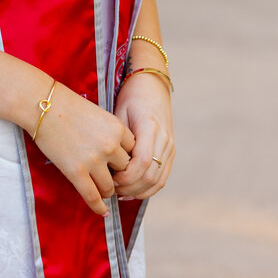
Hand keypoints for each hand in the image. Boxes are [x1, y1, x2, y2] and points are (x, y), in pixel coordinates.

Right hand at [32, 81, 135, 216]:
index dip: (126, 158)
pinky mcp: (76, 172)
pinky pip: (93, 196)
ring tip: (103, 191)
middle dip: (118, 174)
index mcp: (117, 128)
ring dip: (107, 190)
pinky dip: (99, 207)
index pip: (133, 151)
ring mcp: (93, 160)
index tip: (121, 163)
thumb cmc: (68, 106)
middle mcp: (110, 145)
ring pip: (110, 186)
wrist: (43, 105)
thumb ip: (111, 133)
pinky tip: (102, 211)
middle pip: (124, 170)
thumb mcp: (99, 114)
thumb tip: (117, 154)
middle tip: (112, 178)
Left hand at [111, 71, 174, 199]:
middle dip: (131, 187)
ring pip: (158, 180)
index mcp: (150, 128)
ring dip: (139, 191)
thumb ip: (118, 139)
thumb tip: (106, 166)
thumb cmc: (132, 96)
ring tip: (120, 192)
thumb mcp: (120, 113)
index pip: (142, 162)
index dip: (126, 176)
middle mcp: (164, 139)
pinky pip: (162, 176)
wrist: (152, 85)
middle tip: (112, 188)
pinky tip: (132, 189)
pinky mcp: (171, 151)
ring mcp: (170, 147)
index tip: (110, 178)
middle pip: (151, 176)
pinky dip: (148, 187)